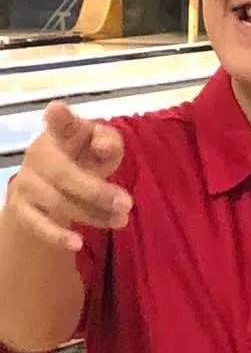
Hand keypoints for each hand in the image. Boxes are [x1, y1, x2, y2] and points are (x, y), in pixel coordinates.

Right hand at [3, 102, 128, 251]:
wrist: (54, 185)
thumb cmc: (84, 158)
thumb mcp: (102, 147)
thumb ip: (107, 142)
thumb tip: (103, 147)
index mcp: (61, 133)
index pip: (60, 123)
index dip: (59, 117)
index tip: (57, 109)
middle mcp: (38, 154)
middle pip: (64, 173)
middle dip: (97, 191)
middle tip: (127, 203)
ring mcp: (26, 181)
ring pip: (57, 202)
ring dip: (91, 214)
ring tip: (121, 220)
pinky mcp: (20, 207)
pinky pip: (36, 224)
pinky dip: (57, 235)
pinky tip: (78, 243)